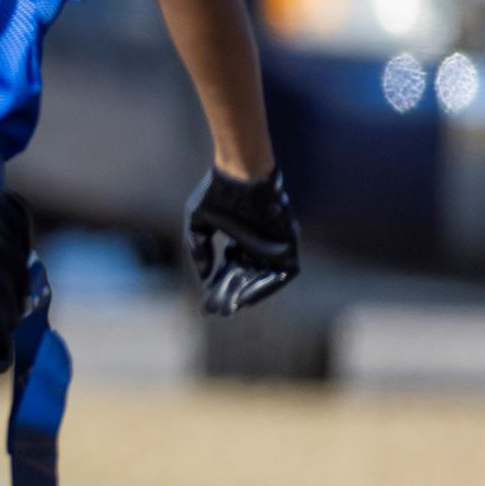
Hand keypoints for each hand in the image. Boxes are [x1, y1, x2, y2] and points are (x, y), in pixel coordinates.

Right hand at [184, 165, 300, 314]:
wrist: (240, 174)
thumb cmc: (217, 193)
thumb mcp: (197, 225)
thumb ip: (199, 251)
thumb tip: (205, 277)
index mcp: (240, 238)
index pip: (230, 269)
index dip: (218, 285)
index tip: (206, 301)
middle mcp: (258, 244)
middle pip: (245, 277)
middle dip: (229, 294)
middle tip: (216, 310)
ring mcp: (274, 245)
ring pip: (262, 279)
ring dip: (246, 294)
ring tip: (228, 307)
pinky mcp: (288, 246)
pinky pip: (281, 275)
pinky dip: (265, 288)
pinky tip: (245, 298)